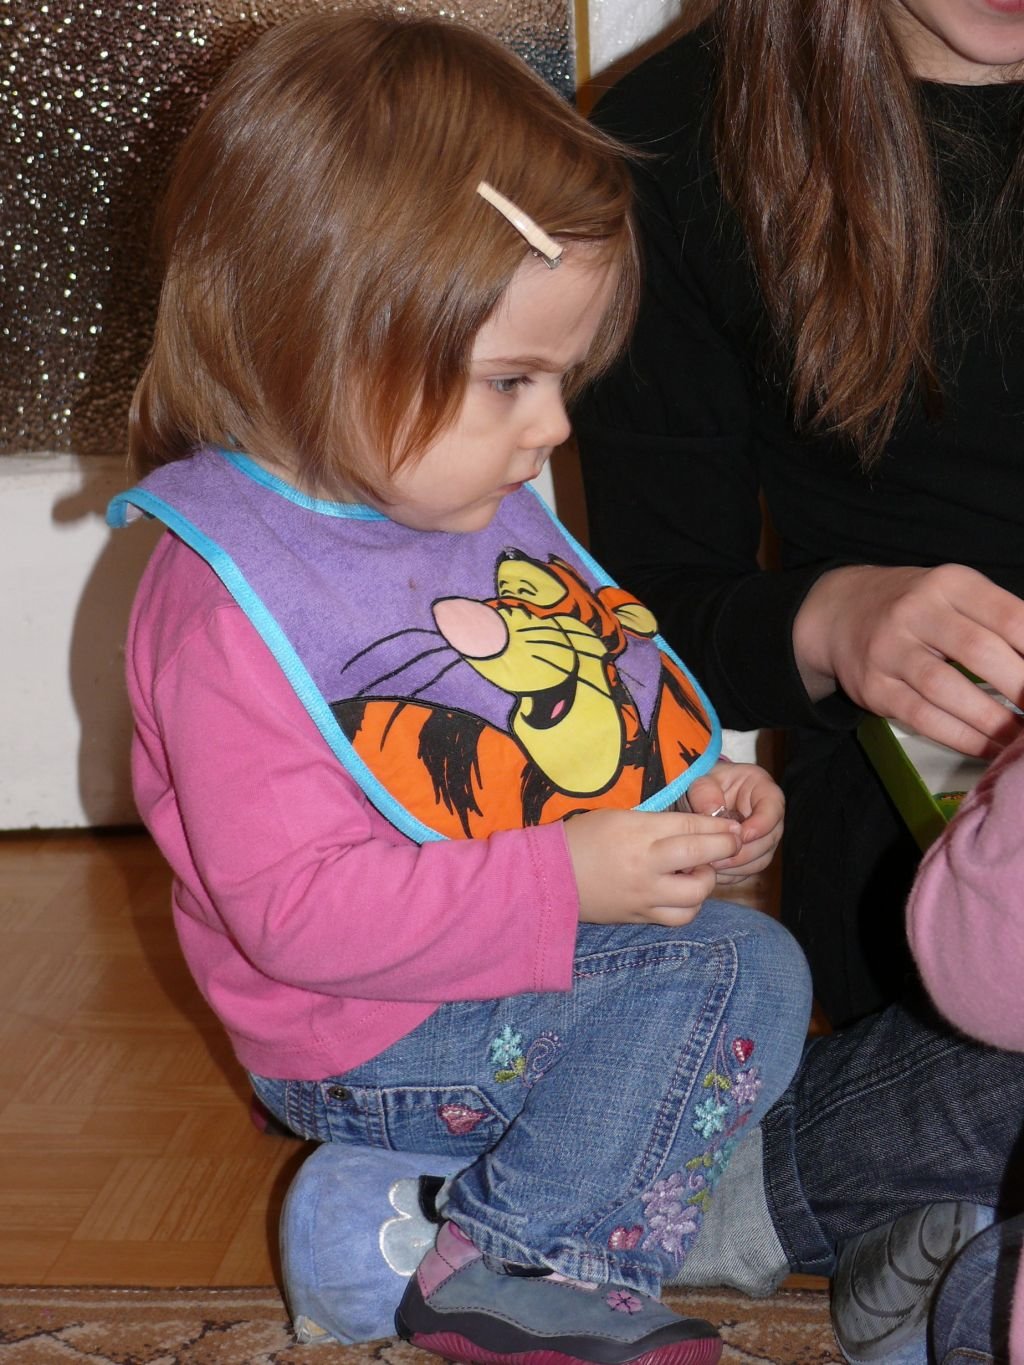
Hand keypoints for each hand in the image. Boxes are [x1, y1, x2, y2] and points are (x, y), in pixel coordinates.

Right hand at [564, 808, 741, 925]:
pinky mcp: (640, 917)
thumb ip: (657, 822)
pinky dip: (688, 905)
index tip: (734, 826)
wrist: (548, 878)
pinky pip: (679, 917)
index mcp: (637, 833)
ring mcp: (644, 896)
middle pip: (700, 857)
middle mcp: (645, 866)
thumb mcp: (617, 816)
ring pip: (696, 895)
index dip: (719, 826)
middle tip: (729, 844)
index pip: (690, 827)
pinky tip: (681, 893)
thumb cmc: (582, 838)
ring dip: (705, 881)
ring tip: (697, 871)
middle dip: (724, 849)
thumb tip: (698, 827)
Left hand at [686, 761, 783, 883]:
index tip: (740, 835)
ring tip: (711, 865)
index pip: (773, 811)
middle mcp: (771, 820)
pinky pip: (747, 873)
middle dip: (743, 852)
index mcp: (765, 793)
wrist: (703, 802)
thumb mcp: (703, 782)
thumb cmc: (708, 788)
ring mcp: (764, 842)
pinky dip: (731, 875)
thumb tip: (712, 812)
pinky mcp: (753, 859)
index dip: (760, 826)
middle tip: (718, 856)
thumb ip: (705, 793)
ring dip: (736, 867)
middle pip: (768, 841)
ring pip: (759, 861)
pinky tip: (711, 872)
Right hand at [793, 564, 1023, 756]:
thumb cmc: (915, 607)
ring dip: (994, 720)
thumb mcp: (956, 594)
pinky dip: (962, 737)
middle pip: (979, 652)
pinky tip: (989, 748)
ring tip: (1022, 738)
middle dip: (1022, 688)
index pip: (1009, 617)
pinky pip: (923, 717)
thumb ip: (999, 619)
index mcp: (949, 584)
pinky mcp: (873, 686)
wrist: (839, 612)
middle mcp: (915, 612)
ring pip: (947, 689)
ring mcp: (889, 650)